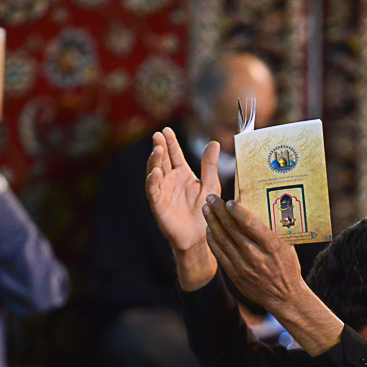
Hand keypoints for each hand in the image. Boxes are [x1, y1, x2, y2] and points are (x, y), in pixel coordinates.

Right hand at [146, 127, 220, 251]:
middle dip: (159, 147)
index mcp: (182, 174)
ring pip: (155, 172)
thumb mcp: (210, 185)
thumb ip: (209, 165)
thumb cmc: (204, 211)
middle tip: (158, 135)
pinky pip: (153, 191)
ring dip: (154, 161)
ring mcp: (163, 191)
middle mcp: (170, 180)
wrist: (200, 237)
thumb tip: (215, 142)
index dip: (170, 142)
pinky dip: (152, 182)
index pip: (174, 154)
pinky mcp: (158, 205)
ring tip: (156, 150)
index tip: (166, 130)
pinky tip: (154, 173)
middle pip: (162, 160)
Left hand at [202, 195, 303, 312]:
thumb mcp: (288, 246)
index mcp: (272, 246)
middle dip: (220, 211)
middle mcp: (256, 256)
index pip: (251, 225)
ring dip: (212, 223)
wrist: (284, 297)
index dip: (238, 211)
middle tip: (211, 197)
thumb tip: (262, 207)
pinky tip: (209, 229)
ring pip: (223, 240)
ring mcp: (244, 267)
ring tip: (206, 209)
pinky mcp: (235, 275)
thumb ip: (274, 230)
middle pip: (233, 230)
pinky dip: (213, 240)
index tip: (229, 200)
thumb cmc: (288, 267)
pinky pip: (220, 254)